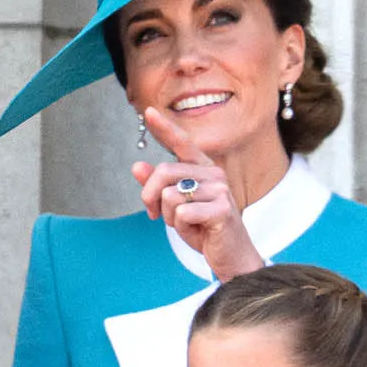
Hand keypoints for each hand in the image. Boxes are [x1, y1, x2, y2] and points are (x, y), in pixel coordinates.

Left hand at [131, 107, 264, 280]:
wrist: (230, 256)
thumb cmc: (203, 229)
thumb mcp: (175, 207)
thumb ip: (158, 187)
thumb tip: (136, 166)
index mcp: (203, 169)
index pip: (182, 143)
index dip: (164, 128)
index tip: (148, 111)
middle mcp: (214, 173)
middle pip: (163, 172)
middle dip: (149, 197)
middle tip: (154, 215)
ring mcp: (220, 190)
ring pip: (169, 196)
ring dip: (169, 217)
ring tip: (187, 225)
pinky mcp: (221, 209)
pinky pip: (181, 214)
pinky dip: (181, 228)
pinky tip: (197, 233)